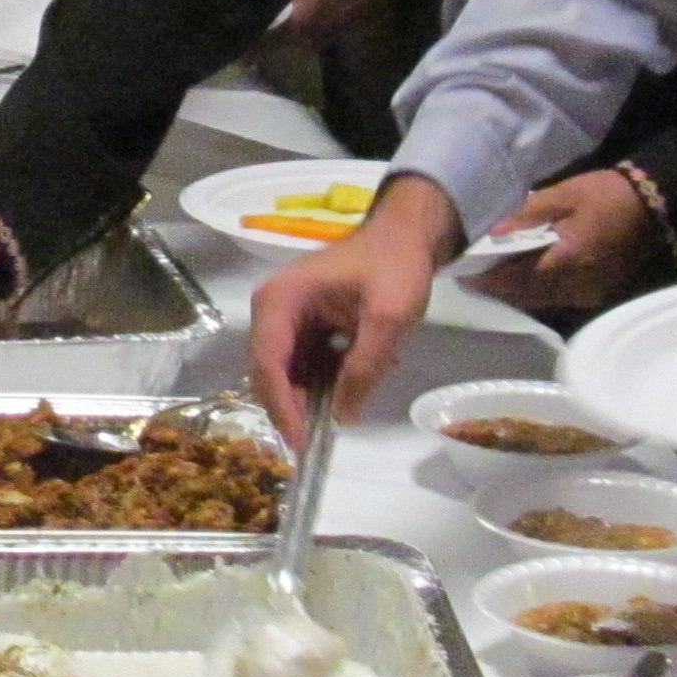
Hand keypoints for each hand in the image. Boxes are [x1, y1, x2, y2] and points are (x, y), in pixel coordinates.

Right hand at [247, 174, 460, 442]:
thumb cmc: (395, 266)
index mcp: (280, 301)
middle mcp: (272, 310)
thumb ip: (365, 368)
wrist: (407, 234)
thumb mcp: (388, 317)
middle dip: (292, 407)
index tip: (302, 441)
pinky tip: (350, 386)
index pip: (268, 364)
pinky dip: (321, 381)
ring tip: (340, 411)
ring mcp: (286, 317)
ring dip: (309, 396)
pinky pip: (303, 364)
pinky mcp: (303, 325)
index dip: (282, 407)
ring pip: (286, 373)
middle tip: (318, 440)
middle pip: (270, 372)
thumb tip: (343, 416)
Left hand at [468, 170, 661, 314]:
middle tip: (470, 277)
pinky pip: (556, 299)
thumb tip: (489, 233)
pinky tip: (523, 277)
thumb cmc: (603, 194)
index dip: (488, 279)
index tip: (462, 274)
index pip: (516, 278)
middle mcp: (576, 285)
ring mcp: (587, 294)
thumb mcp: (562, 194)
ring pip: (539, 301)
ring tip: (491, 277)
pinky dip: (536, 291)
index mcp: (567, 259)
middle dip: (497, 288)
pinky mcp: (594, 295)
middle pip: (525, 295)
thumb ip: (525, 215)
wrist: (651, 203)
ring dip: (515, 292)